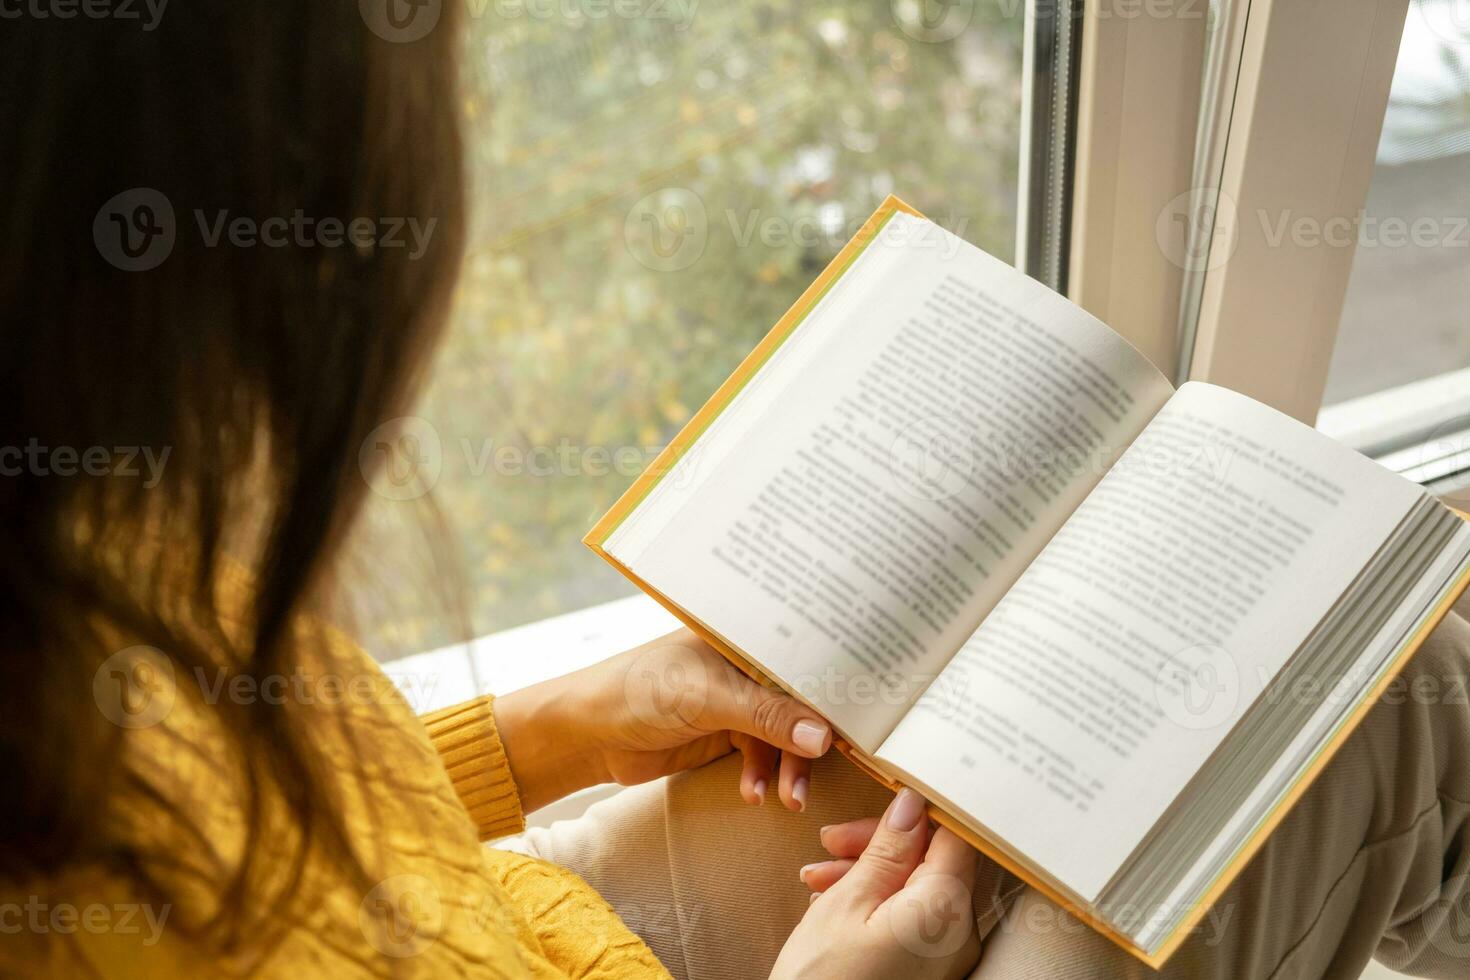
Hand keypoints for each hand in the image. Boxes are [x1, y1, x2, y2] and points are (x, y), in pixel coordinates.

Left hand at [491, 629, 832, 811]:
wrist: (586, 733)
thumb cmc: (637, 691)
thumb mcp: (706, 699)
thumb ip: (765, 716)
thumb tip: (823, 736)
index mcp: (743, 633)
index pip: (802, 651)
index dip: (834, 680)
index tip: (862, 717)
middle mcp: (745, 660)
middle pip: (799, 696)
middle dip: (812, 736)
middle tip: (823, 768)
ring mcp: (737, 696)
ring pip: (784, 731)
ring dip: (788, 766)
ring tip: (787, 799)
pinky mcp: (726, 729)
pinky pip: (762, 752)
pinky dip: (763, 775)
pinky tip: (754, 794)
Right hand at [772, 789, 980, 979]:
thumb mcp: (846, 903)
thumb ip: (887, 850)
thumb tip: (913, 805)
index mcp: (948, 908)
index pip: (957, 833)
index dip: (920, 809)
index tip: (884, 797)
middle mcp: (962, 935)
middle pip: (936, 860)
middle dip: (882, 843)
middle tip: (831, 841)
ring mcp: (950, 960)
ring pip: (919, 888)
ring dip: (871, 872)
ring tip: (817, 878)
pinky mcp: (931, 974)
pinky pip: (915, 920)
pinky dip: (878, 904)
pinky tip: (833, 903)